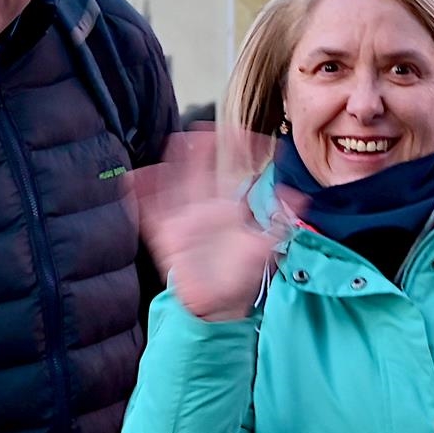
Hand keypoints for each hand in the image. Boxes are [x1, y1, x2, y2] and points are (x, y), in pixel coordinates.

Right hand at [126, 130, 284, 322]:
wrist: (219, 303)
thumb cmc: (240, 274)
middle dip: (202, 148)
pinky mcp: (166, 236)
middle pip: (199, 170)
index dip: (238, 151)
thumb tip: (299, 194)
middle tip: (205, 129)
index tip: (247, 134)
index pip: (231, 171)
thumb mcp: (265, 246)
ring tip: (175, 144)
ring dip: (171, 164)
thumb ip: (279, 221)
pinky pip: (149, 213)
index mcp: (226, 206)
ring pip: (174, 184)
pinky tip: (134, 180)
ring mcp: (183, 220)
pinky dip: (140, 196)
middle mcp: (202, 208)